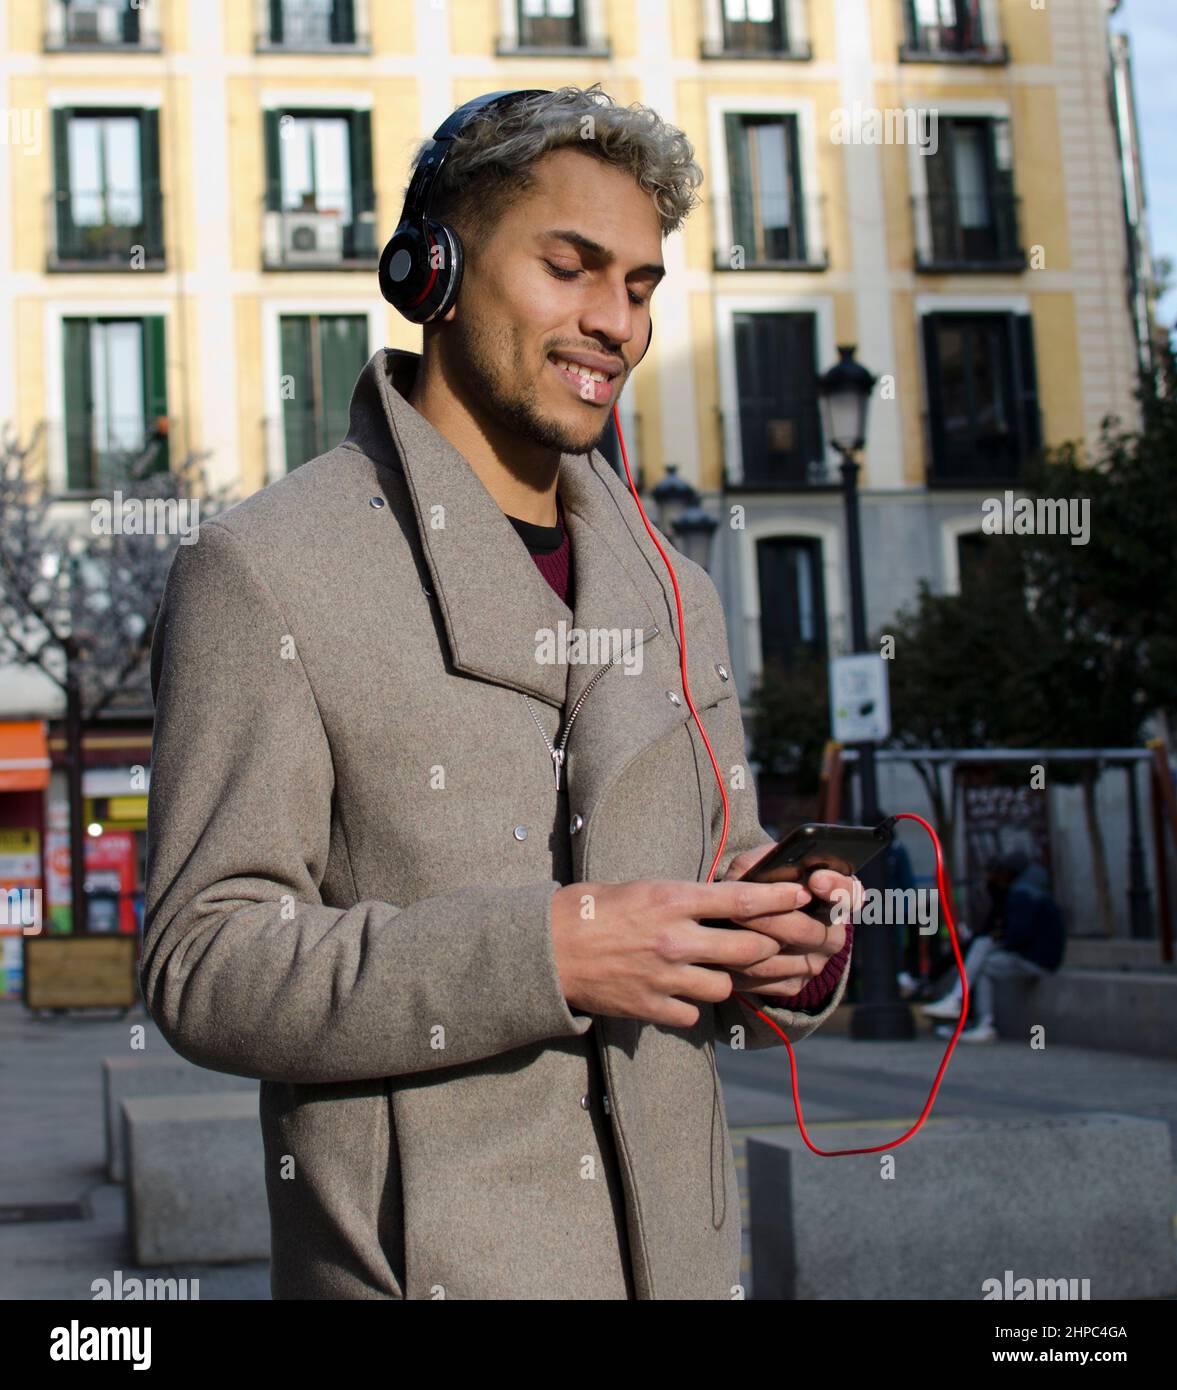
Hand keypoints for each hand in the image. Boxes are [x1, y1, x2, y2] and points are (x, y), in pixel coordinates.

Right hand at [550, 877, 817, 1028]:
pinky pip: (694, 1014)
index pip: (741, 898)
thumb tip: (720, 902)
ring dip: (726, 980)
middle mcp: (674, 939)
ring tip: (712, 970)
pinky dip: (692, 1006)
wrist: (547, 949)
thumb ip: (683, 898)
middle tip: (769, 944)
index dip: (779, 898)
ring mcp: (665, 977)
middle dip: (766, 947)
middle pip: (748, 948)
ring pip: (726, 987)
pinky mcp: (651, 1007)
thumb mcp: (641, 888)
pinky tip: (680, 994)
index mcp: (672, 900)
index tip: (802, 896)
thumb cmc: (591, 910)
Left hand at [719, 846, 861, 1000]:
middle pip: (804, 930)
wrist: (764, 923)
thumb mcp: (769, 865)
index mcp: (838, 898)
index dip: (835, 887)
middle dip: (768, 919)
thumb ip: (767, 859)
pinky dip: (739, 966)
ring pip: (778, 959)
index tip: (815, 879)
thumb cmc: (767, 883)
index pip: (850, 894)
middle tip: (738, 911)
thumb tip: (760, 867)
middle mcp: (834, 934)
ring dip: (747, 943)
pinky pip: (764, 980)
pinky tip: (720, 953)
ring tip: (722, 929)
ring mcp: (815, 963)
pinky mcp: (794, 984)